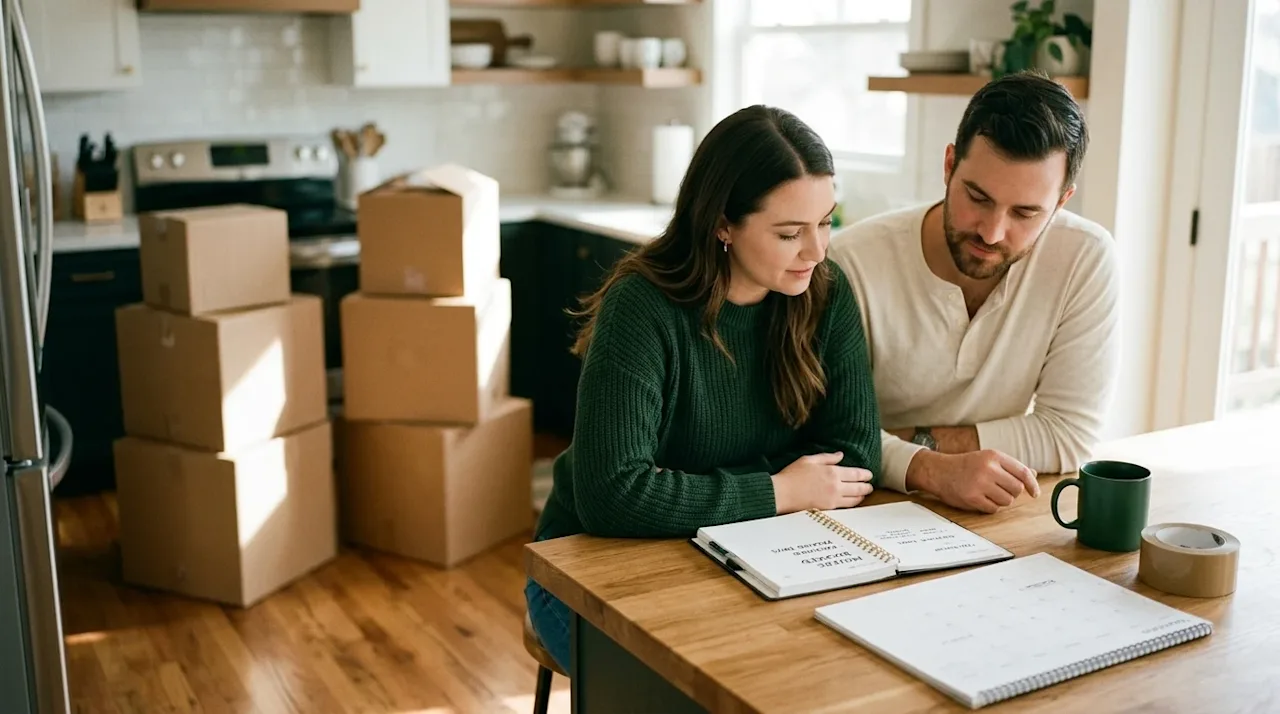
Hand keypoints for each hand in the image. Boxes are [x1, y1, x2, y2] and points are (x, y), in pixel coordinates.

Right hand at [771, 452, 874, 512]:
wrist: (782, 493)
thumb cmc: (792, 474)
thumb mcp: (809, 459)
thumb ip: (827, 457)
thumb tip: (841, 455)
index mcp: (832, 472)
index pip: (855, 474)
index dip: (864, 474)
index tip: (869, 474)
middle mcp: (835, 486)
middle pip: (858, 487)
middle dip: (866, 486)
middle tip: (871, 486)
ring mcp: (833, 498)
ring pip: (854, 499)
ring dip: (862, 496)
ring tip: (865, 494)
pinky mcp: (828, 508)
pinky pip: (845, 506)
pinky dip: (853, 503)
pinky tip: (853, 501)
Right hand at [908, 449, 1038, 513]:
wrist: (939, 471)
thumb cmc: (966, 465)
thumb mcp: (988, 459)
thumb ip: (1010, 467)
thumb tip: (1033, 474)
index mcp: (994, 456)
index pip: (1023, 472)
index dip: (1032, 485)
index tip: (1035, 493)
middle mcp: (988, 468)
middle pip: (1016, 489)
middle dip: (1011, 492)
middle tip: (999, 489)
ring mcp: (979, 483)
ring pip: (1007, 501)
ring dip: (1000, 500)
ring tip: (987, 493)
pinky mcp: (972, 498)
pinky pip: (993, 509)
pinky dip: (989, 507)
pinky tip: (979, 499)